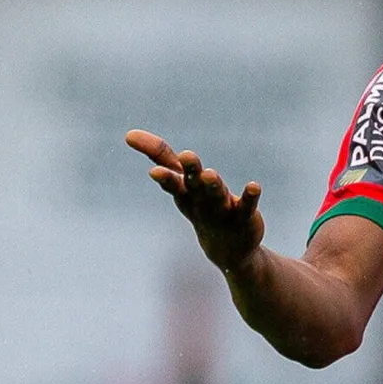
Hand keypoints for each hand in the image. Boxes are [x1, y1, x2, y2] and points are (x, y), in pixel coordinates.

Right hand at [125, 129, 264, 272]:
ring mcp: (221, 209)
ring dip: (213, 184)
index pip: (170, 174)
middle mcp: (200, 200)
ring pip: (216, 195)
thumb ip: (163, 158)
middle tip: (188, 155)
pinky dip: (249, 196)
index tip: (138, 147)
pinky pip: (246, 205)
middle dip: (190, 170)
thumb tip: (128, 133)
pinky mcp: (243, 216)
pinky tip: (254, 186)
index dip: (158, 161)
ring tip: (210, 173)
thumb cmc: (201, 207)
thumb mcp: (181, 184)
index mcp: (185, 192)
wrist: (227, 250)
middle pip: (193, 183)